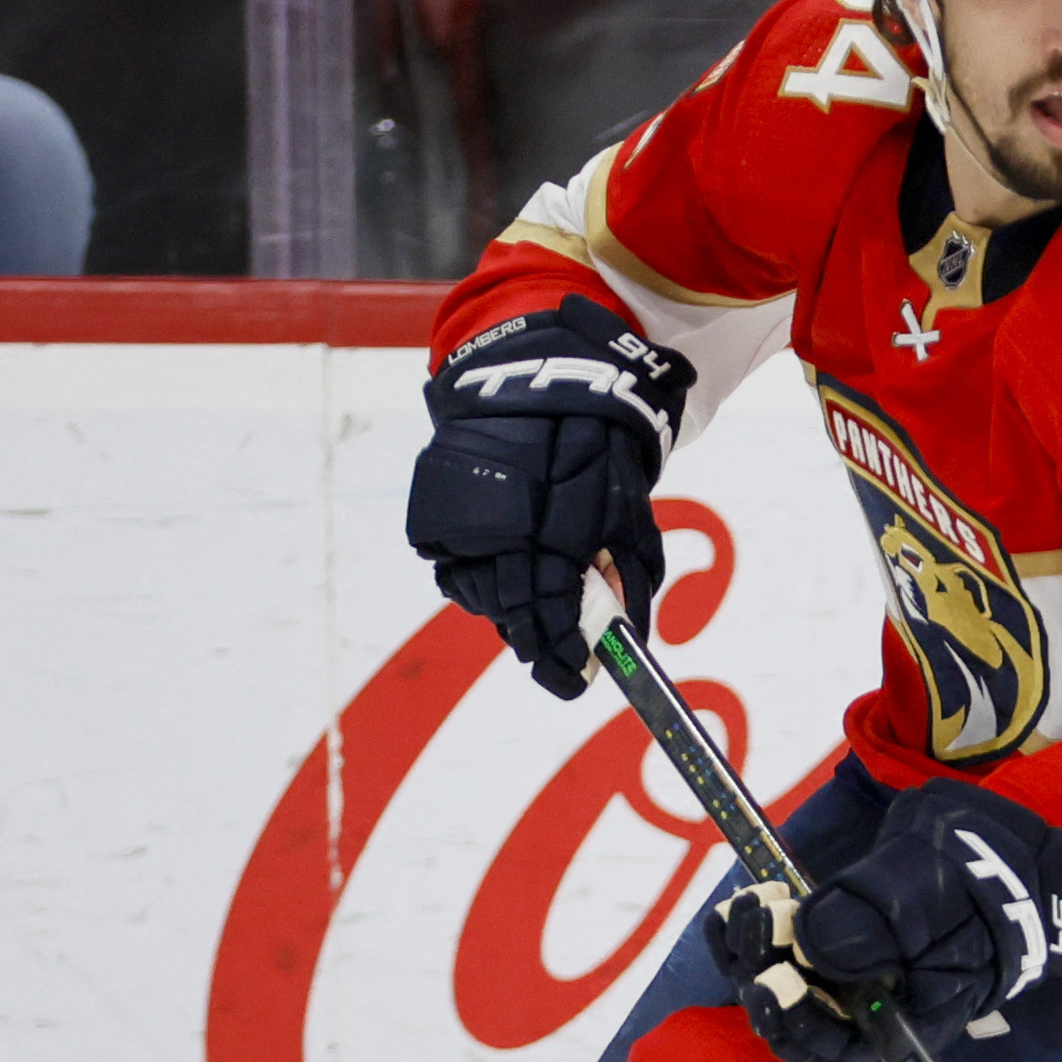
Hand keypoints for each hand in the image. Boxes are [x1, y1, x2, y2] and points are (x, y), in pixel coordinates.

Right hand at [407, 296, 689, 694]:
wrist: (533, 382)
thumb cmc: (596, 446)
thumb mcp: (628, 511)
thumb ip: (628, 574)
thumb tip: (627, 633)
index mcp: (551, 536)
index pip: (551, 619)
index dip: (562, 655)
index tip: (576, 679)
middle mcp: (498, 537)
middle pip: (511, 616)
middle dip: (538, 641)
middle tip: (560, 658)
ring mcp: (459, 526)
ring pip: (480, 596)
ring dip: (509, 609)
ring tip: (536, 603)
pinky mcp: (433, 515)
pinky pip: (456, 567)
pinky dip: (480, 578)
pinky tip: (504, 568)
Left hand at [703, 777, 1061, 1061]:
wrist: (973, 859)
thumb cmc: (967, 893)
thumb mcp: (930, 907)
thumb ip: (876, 929)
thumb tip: (810, 944)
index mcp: (898, 1027)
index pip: (837, 1048)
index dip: (800, 1020)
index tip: (777, 978)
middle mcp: (857, 1020)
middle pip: (790, 1025)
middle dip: (763, 977)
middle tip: (759, 918)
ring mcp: (830, 989)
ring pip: (767, 991)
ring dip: (747, 951)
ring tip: (753, 900)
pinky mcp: (810, 957)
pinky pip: (760, 961)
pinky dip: (739, 937)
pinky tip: (739, 904)